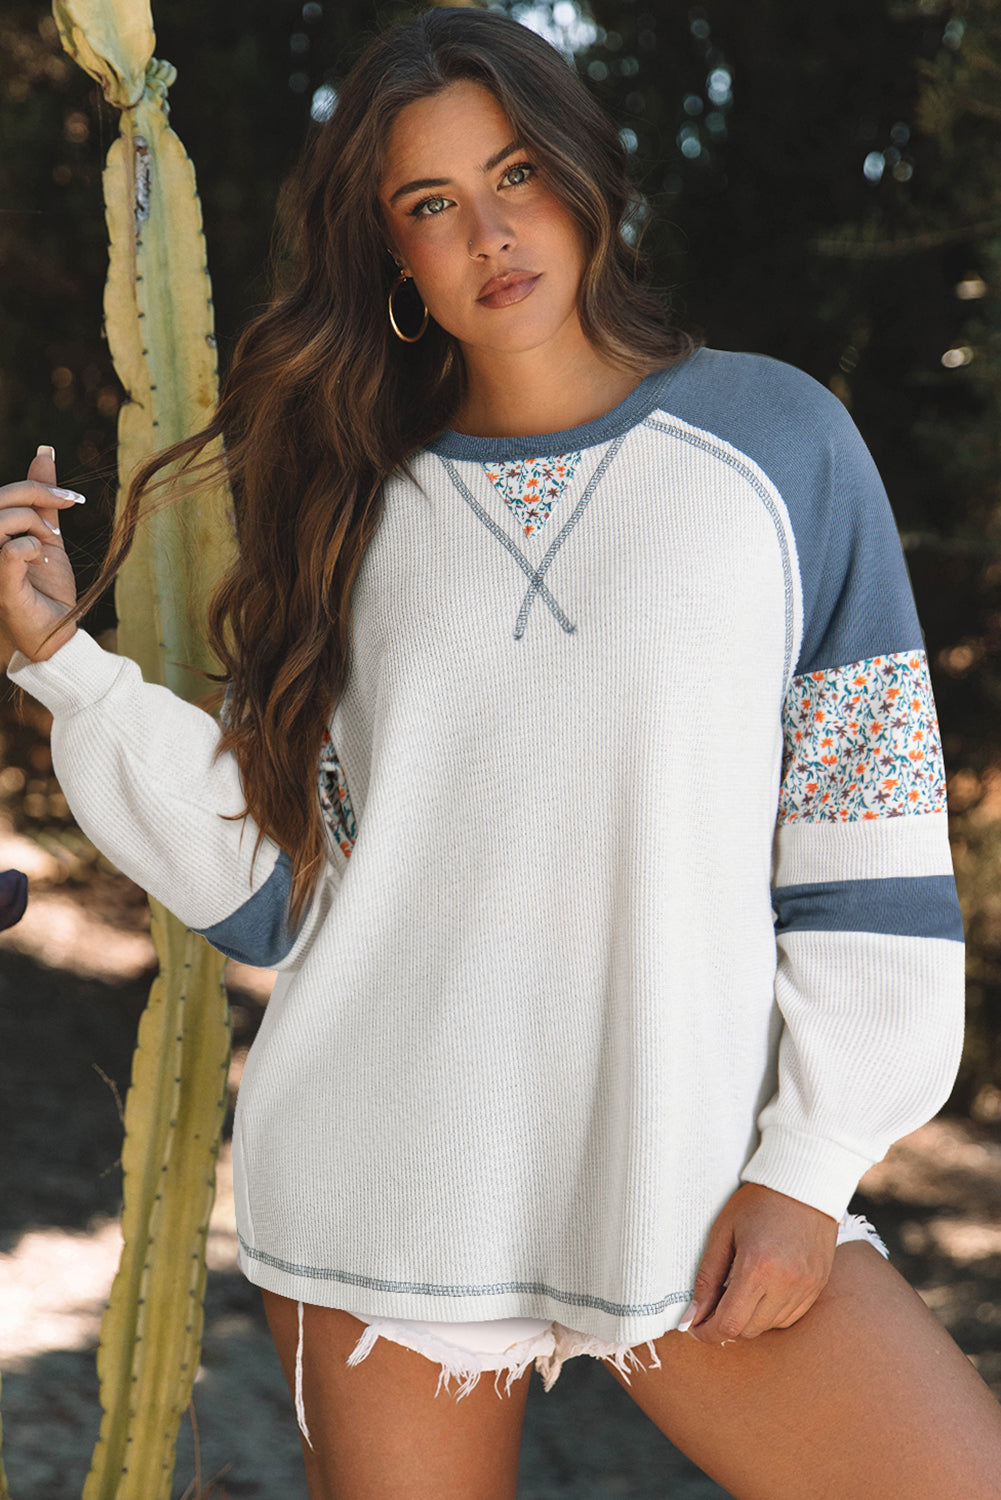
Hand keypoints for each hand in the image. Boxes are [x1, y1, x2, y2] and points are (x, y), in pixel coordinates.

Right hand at [0, 445, 81, 665]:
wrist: (57, 630)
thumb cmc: (46, 586)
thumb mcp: (47, 534)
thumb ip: (42, 499)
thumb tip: (44, 454)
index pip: (3, 494)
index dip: (38, 486)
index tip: (74, 498)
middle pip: (0, 499)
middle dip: (38, 496)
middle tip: (68, 508)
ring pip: (0, 520)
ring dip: (35, 524)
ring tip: (50, 542)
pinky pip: (10, 550)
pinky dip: (32, 548)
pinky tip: (39, 560)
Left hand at [681, 1182, 838, 1344]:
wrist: (803, 1184)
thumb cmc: (758, 1202)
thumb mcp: (722, 1232)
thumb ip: (707, 1277)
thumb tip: (692, 1316)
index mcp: (758, 1268)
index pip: (729, 1324)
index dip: (707, 1332)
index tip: (695, 1326)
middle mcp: (785, 1284)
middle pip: (748, 1331)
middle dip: (725, 1325)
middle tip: (712, 1306)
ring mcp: (806, 1288)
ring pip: (769, 1327)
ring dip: (749, 1318)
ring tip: (739, 1290)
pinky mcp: (817, 1287)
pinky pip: (789, 1317)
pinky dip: (770, 1312)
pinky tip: (762, 1289)